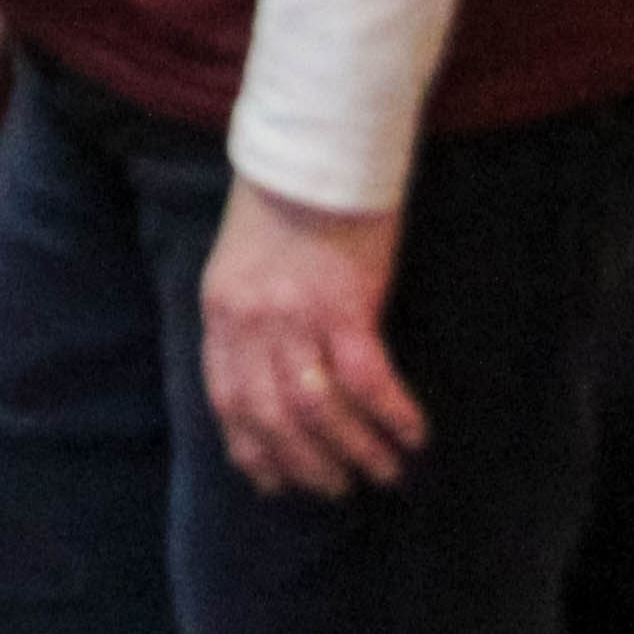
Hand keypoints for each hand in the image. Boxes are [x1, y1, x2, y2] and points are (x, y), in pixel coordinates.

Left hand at [198, 175, 424, 494]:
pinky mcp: (345, 303)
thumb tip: (267, 374)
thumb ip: (247, 317)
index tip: (275, 481)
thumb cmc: (282, 199)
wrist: (314, 146)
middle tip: (336, 486)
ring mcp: (297, 314)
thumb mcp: (242, 262)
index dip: (251, 447)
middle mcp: (251, 320)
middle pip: (271, 416)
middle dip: (305, 463)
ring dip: (352, 450)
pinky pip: (366, 379)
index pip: (226, 398)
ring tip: (381, 472)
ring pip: (317, 408)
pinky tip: (412, 434)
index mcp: (222, 309)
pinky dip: (391, 415)